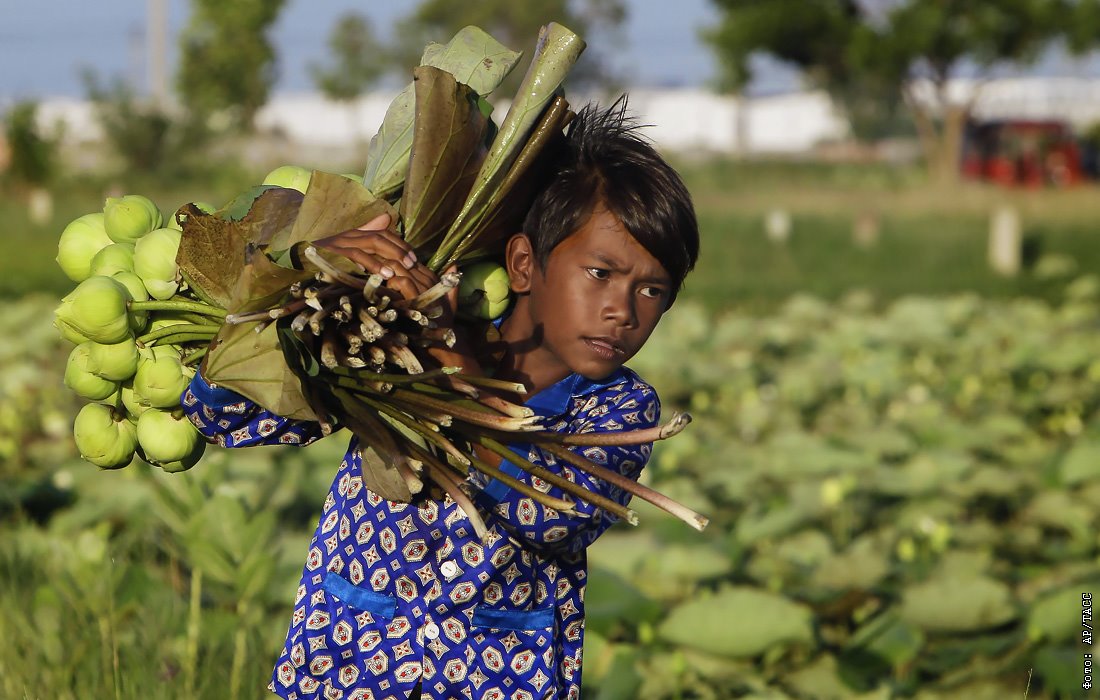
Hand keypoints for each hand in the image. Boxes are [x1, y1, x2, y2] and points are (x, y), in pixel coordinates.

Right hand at [316, 212, 434, 300]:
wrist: (293, 266)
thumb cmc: (321, 266)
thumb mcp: (347, 258)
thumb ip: (364, 249)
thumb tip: (385, 226)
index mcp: (353, 235)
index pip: (383, 233)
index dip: (400, 244)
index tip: (413, 258)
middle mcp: (348, 235)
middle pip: (381, 235)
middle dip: (400, 249)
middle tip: (413, 264)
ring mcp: (340, 242)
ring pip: (373, 241)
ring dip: (391, 255)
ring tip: (404, 269)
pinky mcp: (333, 253)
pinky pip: (357, 255)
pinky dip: (373, 264)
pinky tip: (385, 275)